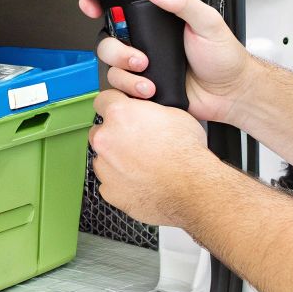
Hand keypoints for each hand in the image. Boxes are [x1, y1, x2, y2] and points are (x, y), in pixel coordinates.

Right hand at [79, 0, 253, 124]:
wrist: (230, 93)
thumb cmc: (223, 57)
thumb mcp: (207, 22)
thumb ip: (182, 2)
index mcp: (157, 21)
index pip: (121, 9)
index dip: (100, 5)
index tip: (90, 5)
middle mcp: (146, 42)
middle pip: (108, 40)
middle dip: (116, 51)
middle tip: (138, 58)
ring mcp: (143, 67)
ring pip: (111, 67)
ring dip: (124, 74)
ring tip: (148, 81)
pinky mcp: (144, 88)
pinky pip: (121, 89)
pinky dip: (130, 91)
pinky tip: (148, 91)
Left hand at [89, 88, 221, 225]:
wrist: (192, 188)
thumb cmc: (187, 154)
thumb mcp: (174, 114)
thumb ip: (149, 111)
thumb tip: (148, 113)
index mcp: (120, 115)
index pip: (104, 99)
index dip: (115, 104)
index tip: (120, 110)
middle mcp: (106, 140)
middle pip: (100, 131)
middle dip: (114, 134)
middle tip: (137, 142)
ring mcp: (105, 168)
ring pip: (103, 158)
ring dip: (116, 159)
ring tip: (142, 165)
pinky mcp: (109, 191)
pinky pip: (110, 182)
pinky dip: (121, 181)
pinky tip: (141, 180)